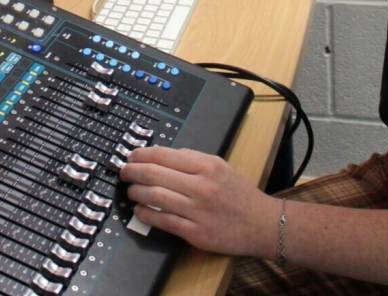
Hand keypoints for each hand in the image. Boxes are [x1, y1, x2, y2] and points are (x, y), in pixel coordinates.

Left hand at [120, 146, 275, 256]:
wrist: (263, 224)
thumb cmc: (241, 196)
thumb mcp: (221, 166)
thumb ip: (194, 159)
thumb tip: (164, 155)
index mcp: (207, 166)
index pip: (165, 155)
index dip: (142, 155)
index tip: (131, 156)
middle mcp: (202, 186)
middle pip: (155, 174)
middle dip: (133, 172)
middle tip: (124, 172)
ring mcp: (198, 210)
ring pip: (156, 197)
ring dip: (137, 193)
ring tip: (130, 191)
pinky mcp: (197, 232)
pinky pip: (164, 222)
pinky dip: (147, 215)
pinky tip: (140, 211)